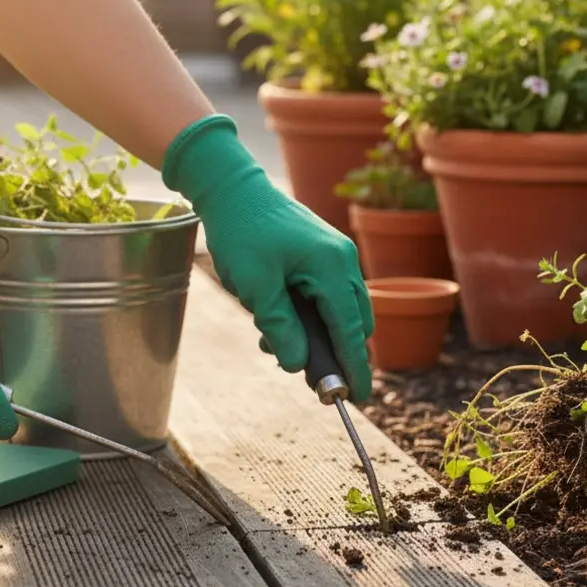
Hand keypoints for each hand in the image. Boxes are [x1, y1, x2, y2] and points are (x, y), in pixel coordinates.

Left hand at [163, 114, 374, 401]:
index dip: (354, 368)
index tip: (355, 398)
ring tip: (275, 342)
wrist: (231, 187)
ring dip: (317, 334)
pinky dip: (310, 316)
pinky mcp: (322, 254)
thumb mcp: (255, 286)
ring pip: (341, 311)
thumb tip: (296, 365)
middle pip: (354, 323)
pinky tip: (276, 321)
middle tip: (307, 376)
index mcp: (332, 267)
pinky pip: (327, 295)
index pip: (351, 330)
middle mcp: (342, 260)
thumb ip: (280, 327)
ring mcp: (335, 255)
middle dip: (334, 353)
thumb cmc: (242, 231)